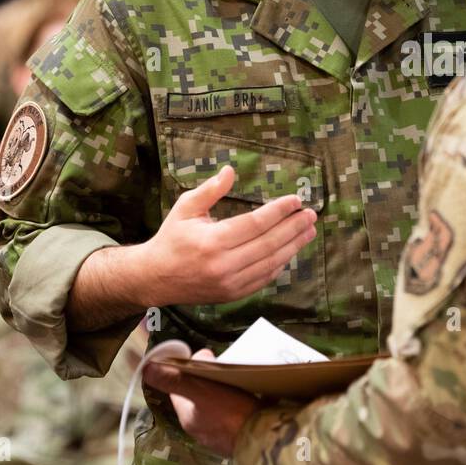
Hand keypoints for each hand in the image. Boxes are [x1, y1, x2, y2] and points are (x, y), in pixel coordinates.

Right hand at [142, 165, 317, 304]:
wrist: (154, 278)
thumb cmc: (172, 238)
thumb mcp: (185, 208)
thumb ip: (210, 190)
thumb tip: (231, 170)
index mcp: (212, 241)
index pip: (256, 223)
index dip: (279, 211)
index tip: (296, 200)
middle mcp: (223, 265)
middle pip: (269, 243)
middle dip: (294, 227)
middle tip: (311, 214)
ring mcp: (230, 283)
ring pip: (271, 263)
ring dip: (294, 246)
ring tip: (309, 230)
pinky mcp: (233, 294)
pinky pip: (264, 278)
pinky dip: (280, 264)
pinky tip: (291, 250)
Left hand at [143, 348, 258, 456]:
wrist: (264, 439)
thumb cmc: (231, 413)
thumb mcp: (200, 390)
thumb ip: (175, 380)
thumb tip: (148, 369)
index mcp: (187, 418)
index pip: (179, 390)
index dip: (186, 372)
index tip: (202, 360)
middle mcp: (200, 431)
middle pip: (199, 399)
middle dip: (208, 384)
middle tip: (223, 369)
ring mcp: (220, 438)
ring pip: (217, 410)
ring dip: (225, 396)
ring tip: (239, 383)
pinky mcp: (239, 439)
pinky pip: (235, 419)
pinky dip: (239, 409)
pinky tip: (250, 401)